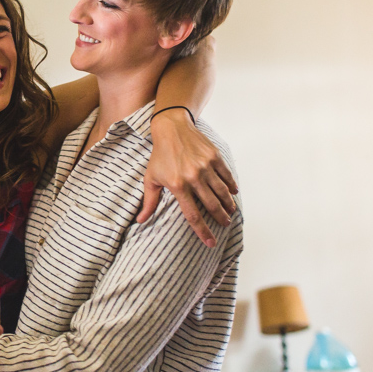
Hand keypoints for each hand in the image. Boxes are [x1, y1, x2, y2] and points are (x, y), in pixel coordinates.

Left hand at [139, 108, 237, 246]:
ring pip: (222, 192)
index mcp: (178, 185)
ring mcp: (205, 166)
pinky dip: (231, 186)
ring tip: (230, 213)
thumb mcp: (151, 178)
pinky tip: (232, 193)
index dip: (202, 231)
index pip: (192, 215)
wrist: (172, 128)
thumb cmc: (159, 156)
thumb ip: (149, 201)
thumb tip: (140, 221)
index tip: (210, 243)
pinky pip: (226, 176)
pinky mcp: (214, 157)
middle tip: (224, 225)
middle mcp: (193, 177)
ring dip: (228, 205)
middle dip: (220, 218)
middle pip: (212, 205)